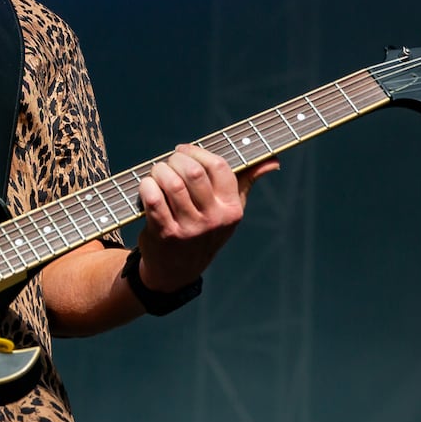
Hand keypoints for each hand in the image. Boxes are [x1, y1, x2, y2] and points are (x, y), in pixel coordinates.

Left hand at [135, 144, 277, 291]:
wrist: (178, 271)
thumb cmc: (204, 230)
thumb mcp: (228, 211)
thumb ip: (247, 182)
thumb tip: (273, 162)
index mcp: (231, 209)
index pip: (219, 167)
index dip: (197, 152)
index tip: (184, 151)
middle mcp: (213, 220)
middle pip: (193, 172)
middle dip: (175, 160)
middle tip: (167, 163)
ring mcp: (190, 228)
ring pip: (172, 183)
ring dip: (159, 171)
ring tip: (156, 173)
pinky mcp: (166, 234)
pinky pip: (154, 200)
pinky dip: (147, 186)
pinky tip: (147, 186)